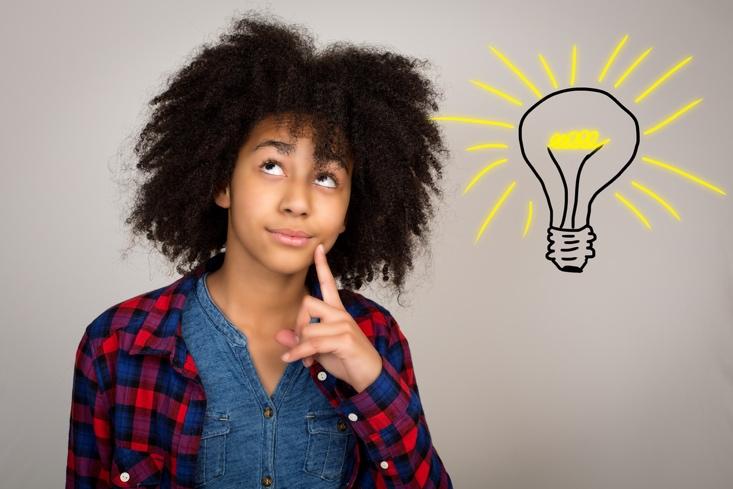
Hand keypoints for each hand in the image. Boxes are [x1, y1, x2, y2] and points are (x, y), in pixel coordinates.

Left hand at [274, 243, 382, 392]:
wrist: (370, 376)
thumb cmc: (346, 360)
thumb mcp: (319, 350)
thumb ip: (300, 341)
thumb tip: (279, 335)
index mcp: (337, 312)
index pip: (328, 283)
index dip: (322, 265)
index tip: (317, 248)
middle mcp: (341, 314)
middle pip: (307, 303)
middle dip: (297, 324)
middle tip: (298, 343)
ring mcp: (344, 326)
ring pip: (308, 327)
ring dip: (299, 346)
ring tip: (303, 358)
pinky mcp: (344, 340)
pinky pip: (312, 343)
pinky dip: (299, 353)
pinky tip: (293, 360)